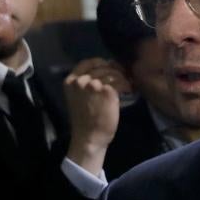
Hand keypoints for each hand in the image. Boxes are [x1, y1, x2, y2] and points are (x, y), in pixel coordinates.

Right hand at [63, 58, 124, 175]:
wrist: (89, 137)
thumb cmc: (85, 120)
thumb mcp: (78, 97)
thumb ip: (86, 82)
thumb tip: (107, 67)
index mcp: (70, 81)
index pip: (88, 62)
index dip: (101, 62)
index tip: (110, 67)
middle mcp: (80, 80)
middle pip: (102, 67)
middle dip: (115, 71)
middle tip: (123, 77)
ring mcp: (93, 84)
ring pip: (113, 73)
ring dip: (122, 78)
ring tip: (127, 84)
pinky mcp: (107, 91)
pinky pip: (121, 82)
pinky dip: (127, 85)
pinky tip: (129, 90)